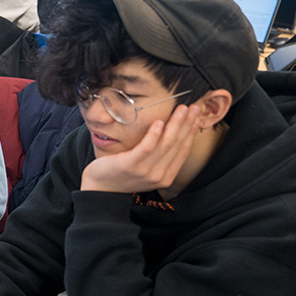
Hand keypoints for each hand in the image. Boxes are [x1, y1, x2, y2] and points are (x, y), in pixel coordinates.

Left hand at [81, 104, 201, 194]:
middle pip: (176, 145)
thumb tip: (173, 135)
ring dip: (175, 124)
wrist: (99, 188)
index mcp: (166, 176)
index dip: (191, 133)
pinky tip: (158, 122)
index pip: (183, 151)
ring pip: (165, 144)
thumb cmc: (122, 173)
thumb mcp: (146, 167)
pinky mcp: (130, 165)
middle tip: (194, 107)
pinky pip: (146, 148)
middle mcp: (158, 176)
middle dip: (187, 124)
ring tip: (181, 109)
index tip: (196, 117)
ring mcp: (145, 171)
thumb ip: (160, 157)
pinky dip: (153, 135)